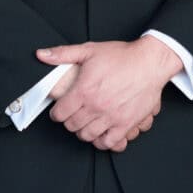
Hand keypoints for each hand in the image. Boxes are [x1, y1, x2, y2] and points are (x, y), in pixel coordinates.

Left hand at [37, 38, 181, 151]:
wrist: (150, 62)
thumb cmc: (121, 56)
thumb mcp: (89, 50)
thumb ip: (63, 54)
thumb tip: (41, 54)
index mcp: (84, 90)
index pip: (60, 113)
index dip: (57, 112)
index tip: (60, 110)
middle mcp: (96, 106)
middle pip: (72, 126)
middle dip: (69, 121)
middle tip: (73, 115)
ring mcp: (112, 117)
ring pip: (88, 136)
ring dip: (84, 131)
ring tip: (86, 123)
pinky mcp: (126, 124)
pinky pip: (109, 143)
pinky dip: (103, 141)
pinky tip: (102, 133)